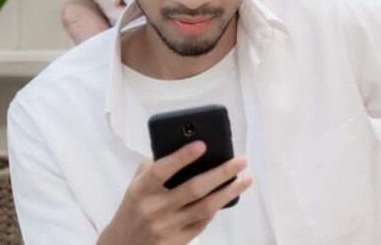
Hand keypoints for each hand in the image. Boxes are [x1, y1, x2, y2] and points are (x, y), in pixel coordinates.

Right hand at [97, 141, 251, 244]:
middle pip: (193, 189)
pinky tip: (228, 196)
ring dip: (229, 192)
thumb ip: (154, 167)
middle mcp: (153, 209)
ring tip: (246, 178)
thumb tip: (185, 145)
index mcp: (140, 191)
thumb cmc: (134, 207)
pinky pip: (203, 222)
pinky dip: (217, 208)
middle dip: (221, 173)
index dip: (182, 157)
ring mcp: (166, 228)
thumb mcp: (136, 186)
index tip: (203, 144)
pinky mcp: (176, 242)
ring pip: (205, 208)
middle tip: (242, 160)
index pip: (162, 171)